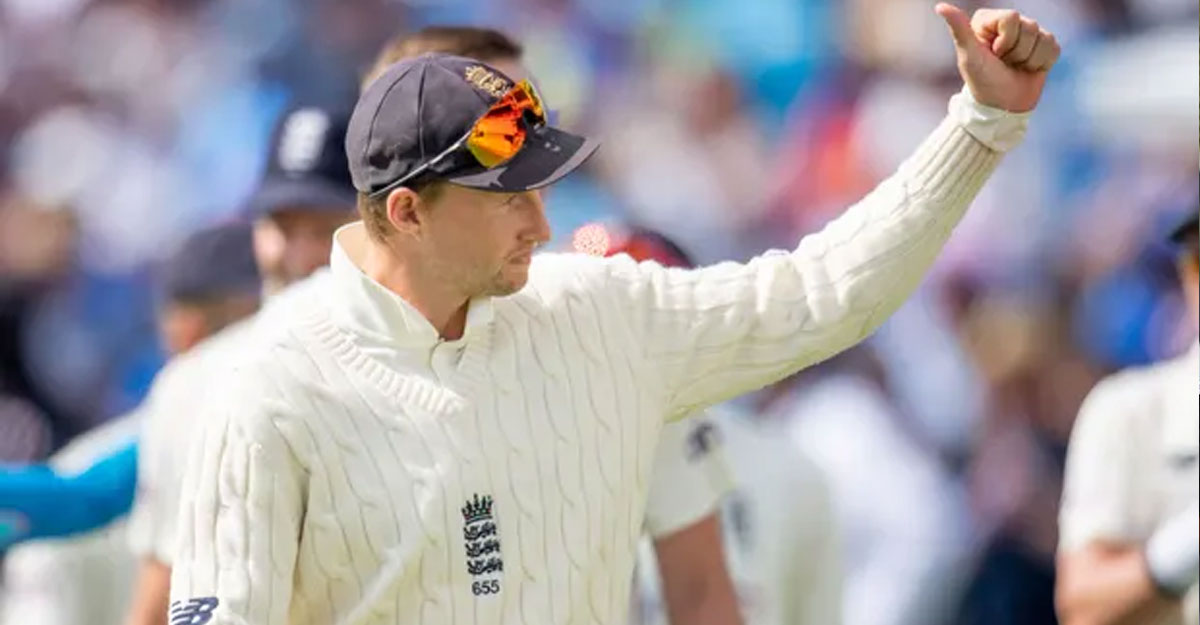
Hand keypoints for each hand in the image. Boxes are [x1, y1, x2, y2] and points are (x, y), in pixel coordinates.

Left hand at [935, 3, 1060, 112]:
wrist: (1002, 106)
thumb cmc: (982, 81)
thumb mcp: (969, 56)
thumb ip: (959, 29)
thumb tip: (940, 7)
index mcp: (988, 20)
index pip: (1012, 17)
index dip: (1006, 41)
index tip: (993, 55)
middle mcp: (1009, 22)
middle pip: (1030, 27)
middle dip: (1017, 52)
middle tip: (1004, 63)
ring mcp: (1029, 33)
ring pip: (1044, 38)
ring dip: (1029, 60)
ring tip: (1015, 67)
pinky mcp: (1044, 46)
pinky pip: (1053, 48)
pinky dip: (1042, 64)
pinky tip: (1028, 69)